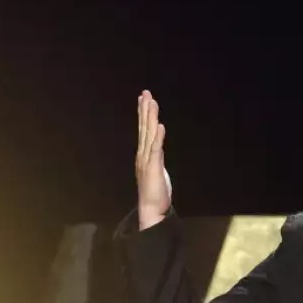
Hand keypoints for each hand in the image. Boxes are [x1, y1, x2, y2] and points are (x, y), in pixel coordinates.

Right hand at [135, 90, 171, 229]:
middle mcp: (142, 154)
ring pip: (148, 134)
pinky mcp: (153, 167)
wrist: (151, 210)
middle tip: (146, 92)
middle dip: (145, 109)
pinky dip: (158, 136)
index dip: (143, 113)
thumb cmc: (155, 193)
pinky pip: (156, 149)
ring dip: (150, 117)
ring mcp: (147, 160)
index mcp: (143, 154)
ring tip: (151, 102)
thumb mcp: (156, 170)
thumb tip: (157, 147)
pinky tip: (160, 125)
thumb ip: (156, 157)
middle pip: (144, 128)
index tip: (144, 98)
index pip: (143, 130)